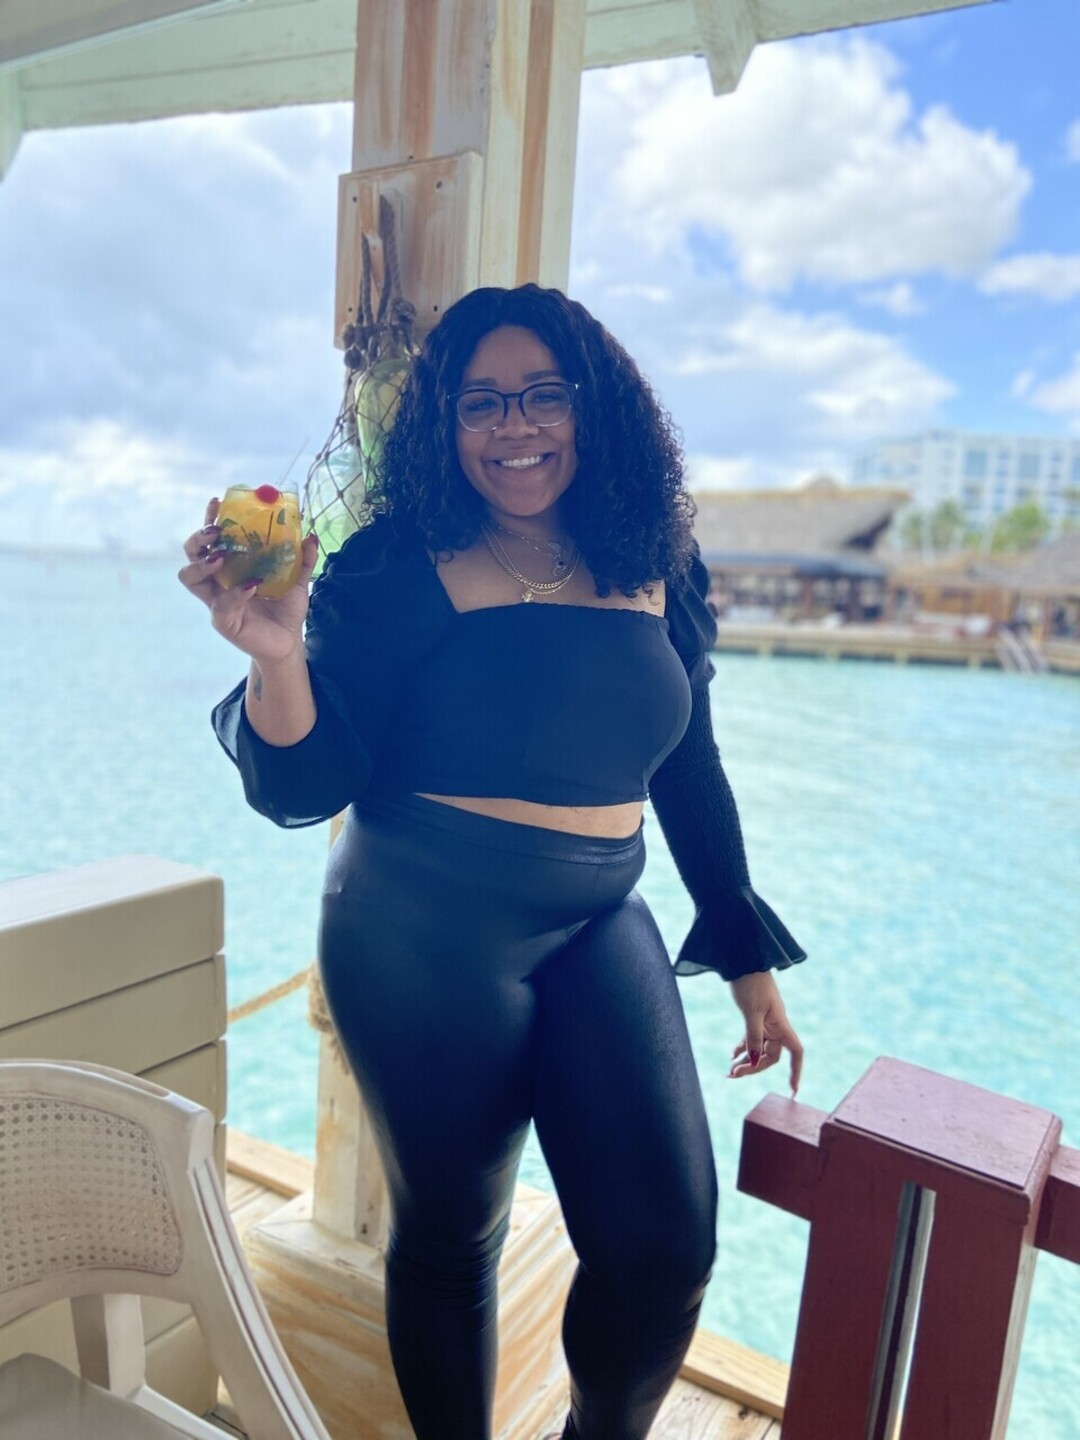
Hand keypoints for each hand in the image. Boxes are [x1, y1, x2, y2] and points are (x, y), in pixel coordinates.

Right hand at [178, 497, 318, 665]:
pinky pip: (220, 604)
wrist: (289, 642)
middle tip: (216, 531)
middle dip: (198, 538)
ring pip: (189, 577)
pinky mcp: (223, 620)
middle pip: (191, 553)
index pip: (211, 539)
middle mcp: (217, 581)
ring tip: (222, 557)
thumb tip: (310, 535)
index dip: (209, 520)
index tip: (216, 502)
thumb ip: (302, 559)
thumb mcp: (297, 581)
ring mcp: (216, 600)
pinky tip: (252, 586)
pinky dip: (235, 593)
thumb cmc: (286, 610)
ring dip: (203, 564)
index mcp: (230, 566)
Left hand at [728, 970, 802, 1095]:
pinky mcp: (754, 1015)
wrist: (743, 958)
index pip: (795, 1052)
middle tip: (733, 1075)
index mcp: (781, 1024)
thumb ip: (753, 1037)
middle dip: (754, 1067)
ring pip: (759, 1048)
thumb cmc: (750, 982)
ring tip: (730, 1071)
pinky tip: (732, 1055)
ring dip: (746, 1060)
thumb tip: (755, 1062)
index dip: (796, 1070)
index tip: (793, 1089)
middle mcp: (775, 1024)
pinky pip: (751, 1037)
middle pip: (770, 1055)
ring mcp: (765, 1020)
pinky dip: (743, 1047)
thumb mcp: (751, 1011)